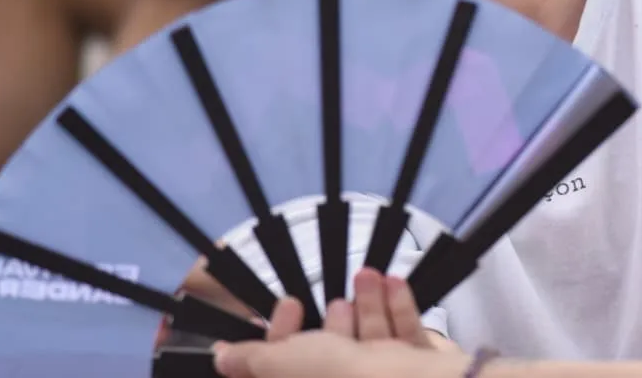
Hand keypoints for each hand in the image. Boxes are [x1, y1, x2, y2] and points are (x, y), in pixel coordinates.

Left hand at [214, 275, 467, 377]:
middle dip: (334, 318)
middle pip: (335, 356)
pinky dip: (399, 308)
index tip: (289, 304)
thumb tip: (221, 359)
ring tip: (368, 273)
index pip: (290, 367)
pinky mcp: (420, 371)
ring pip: (373, 342)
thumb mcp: (284, 364)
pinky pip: (407, 338)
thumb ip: (252, 359)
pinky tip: (394, 282)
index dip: (282, 335)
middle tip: (336, 296)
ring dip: (368, 304)